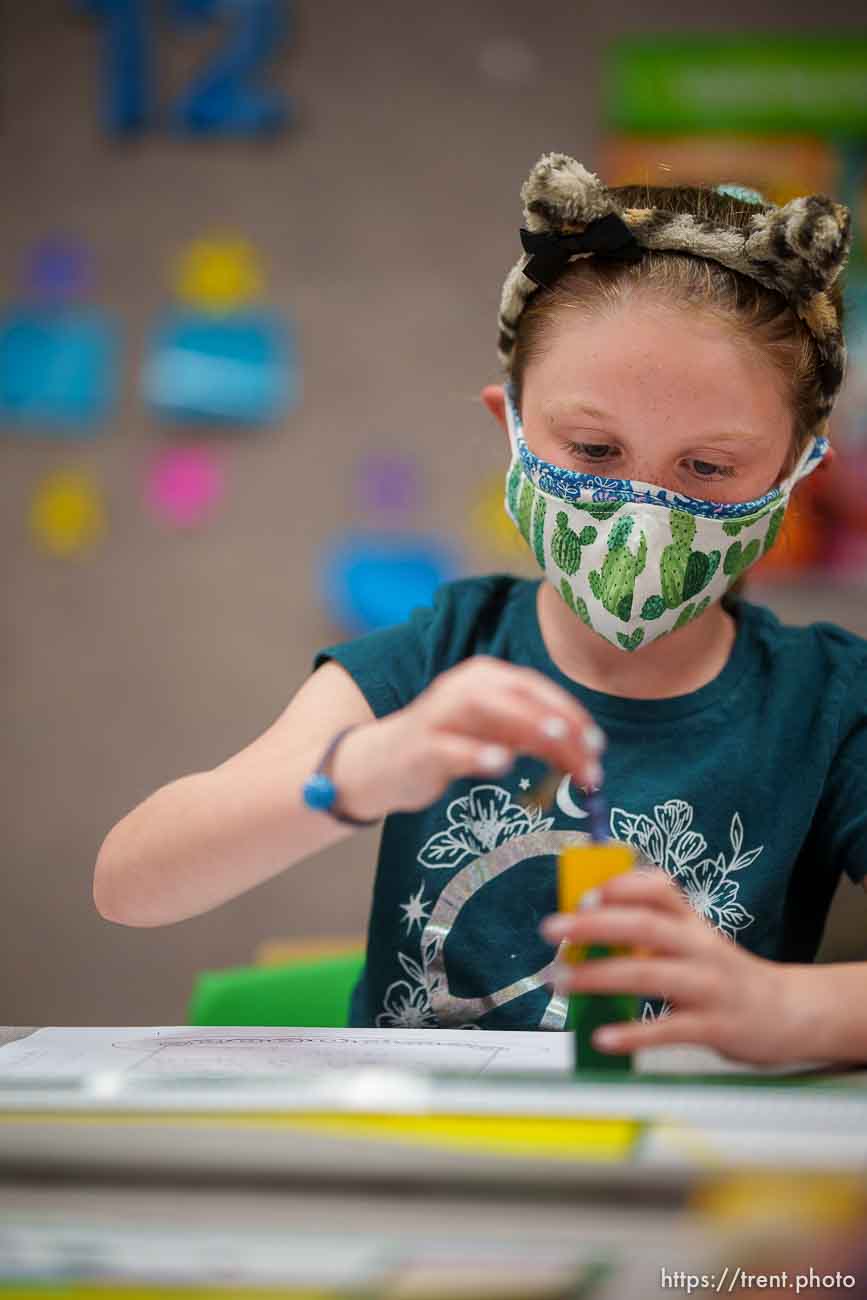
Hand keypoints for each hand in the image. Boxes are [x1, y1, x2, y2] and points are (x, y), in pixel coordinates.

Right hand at [333, 656, 605, 820]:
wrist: (379, 763)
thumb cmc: (446, 746)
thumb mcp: (491, 731)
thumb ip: (530, 733)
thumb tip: (584, 751)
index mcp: (484, 677)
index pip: (537, 688)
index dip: (572, 714)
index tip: (598, 745)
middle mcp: (463, 687)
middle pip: (520, 699)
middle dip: (561, 728)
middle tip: (591, 763)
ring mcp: (439, 715)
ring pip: (488, 713)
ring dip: (528, 728)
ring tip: (560, 745)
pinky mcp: (420, 746)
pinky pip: (450, 748)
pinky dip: (476, 754)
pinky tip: (500, 763)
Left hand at [539, 868, 799, 1065]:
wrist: (788, 1013)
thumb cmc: (726, 976)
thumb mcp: (694, 941)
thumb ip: (651, 930)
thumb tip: (588, 921)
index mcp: (692, 924)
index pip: (659, 889)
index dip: (621, 886)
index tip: (585, 892)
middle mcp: (699, 948)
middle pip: (645, 927)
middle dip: (594, 925)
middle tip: (552, 929)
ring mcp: (708, 987)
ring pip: (649, 975)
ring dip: (599, 976)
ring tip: (561, 982)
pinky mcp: (714, 1027)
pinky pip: (669, 1029)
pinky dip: (633, 1033)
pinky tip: (602, 1037)